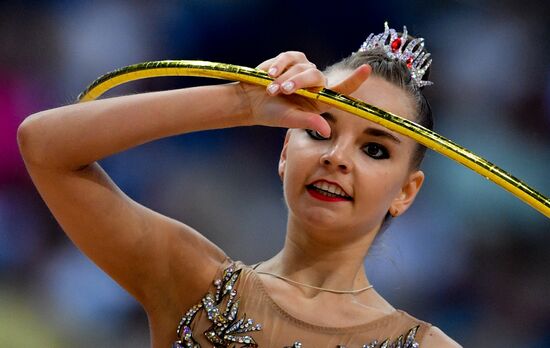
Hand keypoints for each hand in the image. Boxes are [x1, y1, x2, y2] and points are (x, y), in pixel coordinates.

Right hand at [240, 51, 370, 136]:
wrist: (252, 101)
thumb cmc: (272, 113)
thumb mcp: (290, 119)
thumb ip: (309, 122)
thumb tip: (328, 131)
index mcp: (320, 100)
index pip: (342, 90)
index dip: (355, 79)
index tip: (366, 69)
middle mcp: (315, 84)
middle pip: (316, 76)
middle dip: (298, 82)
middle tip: (281, 91)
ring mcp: (304, 69)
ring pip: (302, 67)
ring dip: (283, 78)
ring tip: (270, 89)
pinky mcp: (291, 59)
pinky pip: (288, 57)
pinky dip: (277, 66)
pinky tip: (268, 74)